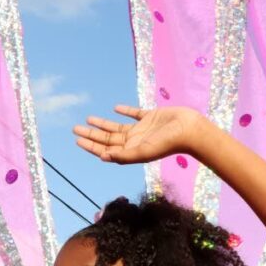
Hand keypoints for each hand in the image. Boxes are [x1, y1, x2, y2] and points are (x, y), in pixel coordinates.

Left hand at [73, 105, 204, 163]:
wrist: (189, 130)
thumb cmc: (168, 143)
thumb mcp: (144, 152)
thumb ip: (124, 156)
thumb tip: (104, 157)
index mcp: (131, 151)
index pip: (106, 149)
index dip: (91, 146)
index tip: (78, 140)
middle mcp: (134, 142)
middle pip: (107, 139)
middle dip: (91, 135)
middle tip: (75, 128)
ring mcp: (142, 129)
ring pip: (117, 127)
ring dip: (103, 124)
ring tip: (88, 119)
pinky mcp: (151, 117)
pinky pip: (134, 114)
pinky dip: (124, 111)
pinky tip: (115, 108)